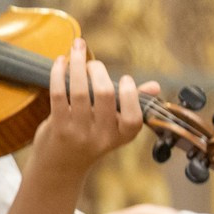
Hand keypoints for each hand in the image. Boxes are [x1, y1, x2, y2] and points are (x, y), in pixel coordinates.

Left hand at [31, 42, 145, 175]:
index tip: (125, 79)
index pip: (134, 116)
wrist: (61, 165)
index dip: (130, 93)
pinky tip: (61, 61)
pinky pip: (58, 94)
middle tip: (93, 63)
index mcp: (122, 136)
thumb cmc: (92, 138)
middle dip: (99, 70)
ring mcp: (79, 133)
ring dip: (78, 64)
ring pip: (79, 90)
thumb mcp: (115, 126)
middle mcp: (102, 137)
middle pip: (105, 95)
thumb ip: (133, 105)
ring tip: (77, 49)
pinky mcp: (58, 127)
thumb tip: (155, 86)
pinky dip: (59, 73)